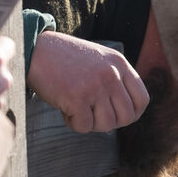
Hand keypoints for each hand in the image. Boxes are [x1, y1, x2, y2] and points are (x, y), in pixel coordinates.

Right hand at [28, 31, 149, 132]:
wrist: (35, 50)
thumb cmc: (64, 58)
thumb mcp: (99, 60)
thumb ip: (115, 79)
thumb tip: (128, 113)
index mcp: (119, 64)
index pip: (142, 100)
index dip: (132, 114)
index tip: (117, 116)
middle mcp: (111, 75)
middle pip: (126, 117)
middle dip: (109, 122)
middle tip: (92, 114)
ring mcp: (95, 86)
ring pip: (106, 125)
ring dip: (90, 123)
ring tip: (77, 108)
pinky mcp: (77, 98)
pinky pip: (84, 126)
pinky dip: (73, 123)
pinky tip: (65, 108)